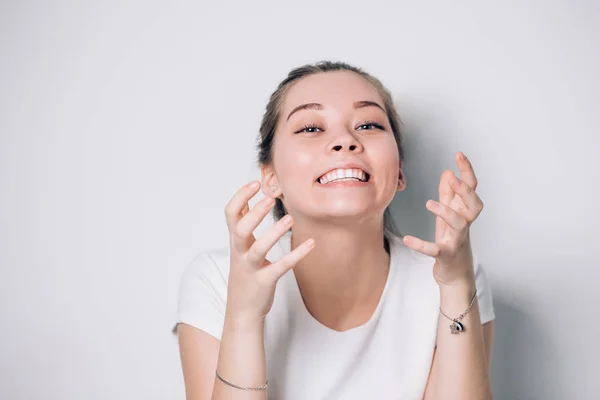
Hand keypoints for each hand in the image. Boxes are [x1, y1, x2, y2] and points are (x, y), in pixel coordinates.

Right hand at [223, 180, 314, 325]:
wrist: (242, 310)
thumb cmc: (245, 273)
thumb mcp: (240, 248)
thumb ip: (242, 225)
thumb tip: (247, 200)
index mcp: (235, 241)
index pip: (230, 213)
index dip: (241, 197)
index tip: (255, 183)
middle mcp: (240, 253)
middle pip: (240, 229)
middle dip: (254, 214)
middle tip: (270, 199)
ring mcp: (251, 268)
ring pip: (258, 249)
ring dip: (274, 233)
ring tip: (291, 219)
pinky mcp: (264, 281)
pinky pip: (280, 267)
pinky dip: (296, 254)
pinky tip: (311, 244)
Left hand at [402, 152, 483, 286]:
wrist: (455, 274)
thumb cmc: (452, 241)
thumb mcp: (449, 215)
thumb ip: (448, 194)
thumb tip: (448, 172)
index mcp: (464, 212)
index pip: (471, 188)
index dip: (467, 171)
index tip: (459, 155)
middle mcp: (464, 225)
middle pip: (474, 204)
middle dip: (466, 191)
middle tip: (454, 179)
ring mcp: (457, 240)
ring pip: (460, 224)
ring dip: (446, 212)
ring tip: (429, 203)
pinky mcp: (446, 256)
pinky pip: (436, 250)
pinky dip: (422, 245)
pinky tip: (408, 239)